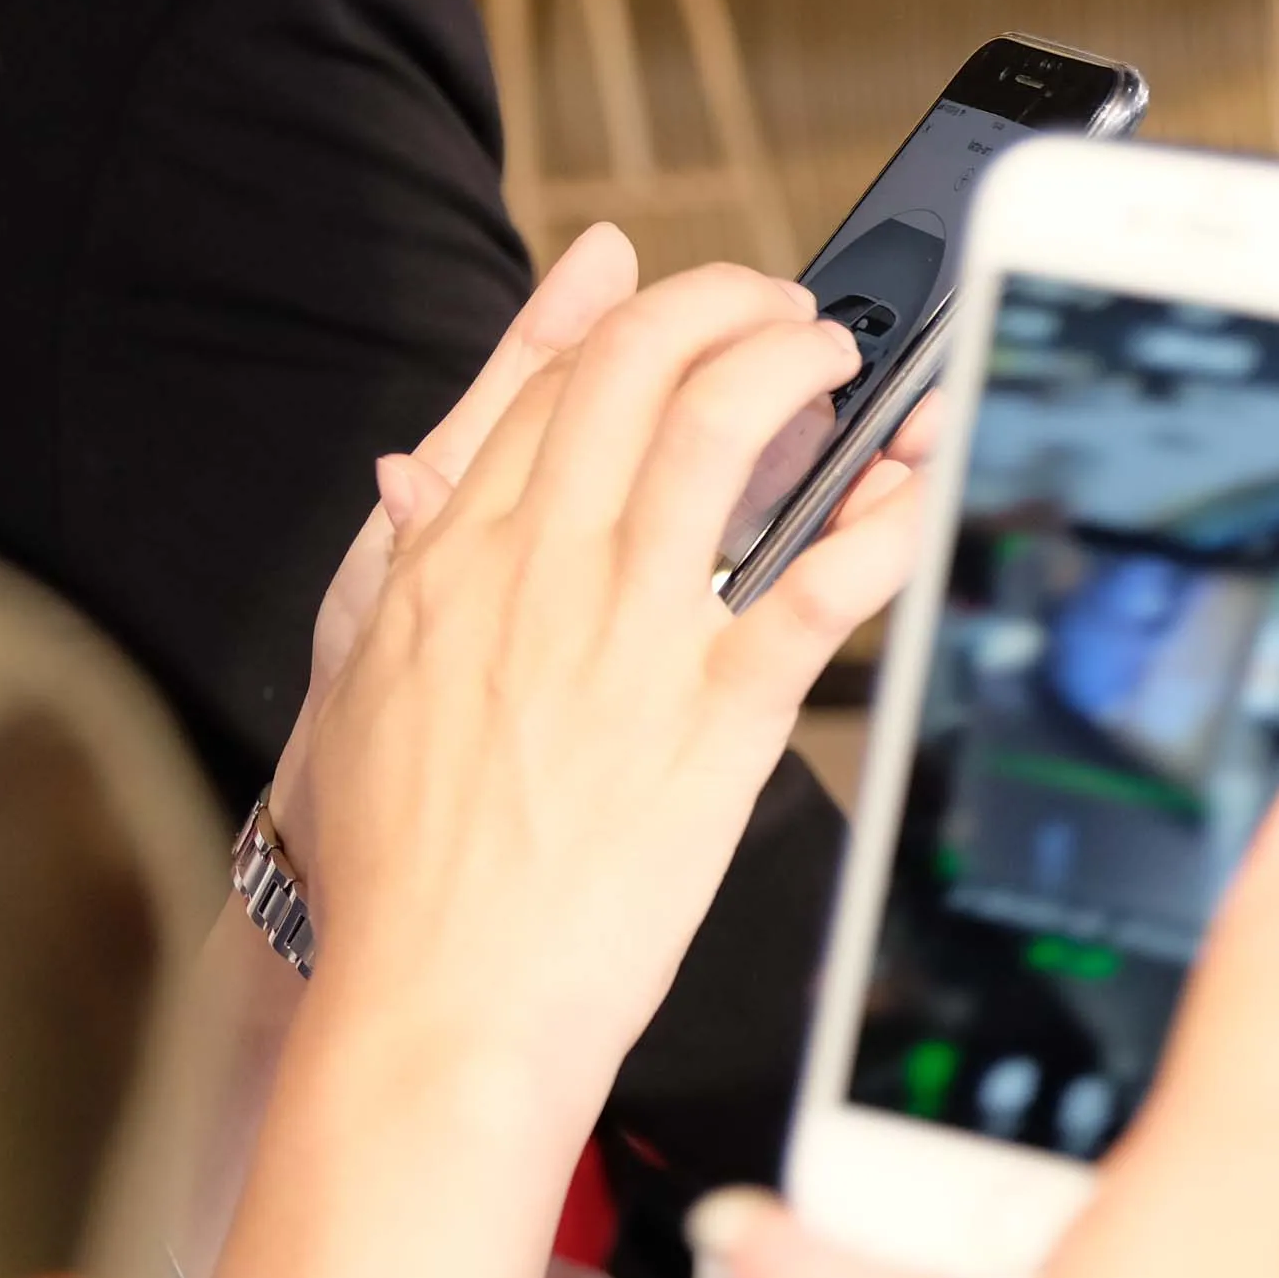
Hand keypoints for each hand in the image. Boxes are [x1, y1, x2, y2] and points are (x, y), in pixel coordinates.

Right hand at [199, 262, 926, 1277]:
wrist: (434, 1004)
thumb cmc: (401, 873)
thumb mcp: (361, 688)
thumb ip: (405, 563)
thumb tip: (417, 464)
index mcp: (448, 560)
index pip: (540, 381)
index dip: (613, 308)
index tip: (660, 273)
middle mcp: (534, 572)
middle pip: (635, 372)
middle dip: (722, 307)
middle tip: (786, 311)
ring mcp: (625, 639)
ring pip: (722, 437)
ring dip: (800, 371)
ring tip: (850, 364)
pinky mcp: (712, 719)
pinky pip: (812, 587)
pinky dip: (878, 523)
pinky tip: (917, 490)